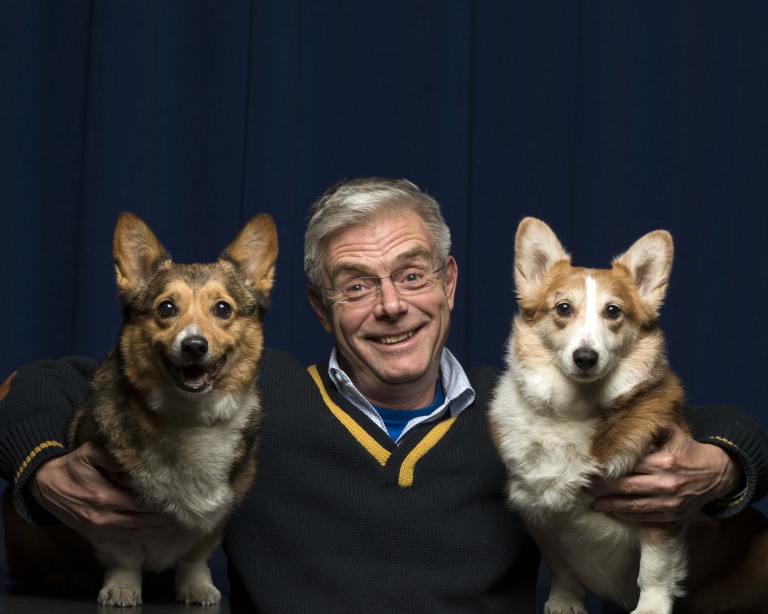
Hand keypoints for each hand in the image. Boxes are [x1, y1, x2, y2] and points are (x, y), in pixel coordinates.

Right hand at [29, 441, 174, 540]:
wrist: (44, 484)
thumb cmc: (70, 465)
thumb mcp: (90, 452)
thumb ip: (113, 457)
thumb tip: (137, 460)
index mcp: (103, 496)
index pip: (139, 504)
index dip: (159, 505)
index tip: (176, 500)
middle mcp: (101, 516)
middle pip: (140, 521)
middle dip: (162, 519)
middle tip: (182, 513)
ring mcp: (96, 528)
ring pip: (133, 533)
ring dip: (154, 530)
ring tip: (173, 524)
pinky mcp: (92, 534)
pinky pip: (121, 538)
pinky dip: (139, 536)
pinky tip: (153, 531)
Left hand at [589, 423, 744, 521]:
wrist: (716, 474)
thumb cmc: (688, 451)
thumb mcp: (673, 433)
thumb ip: (652, 427)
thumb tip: (626, 418)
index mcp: (663, 462)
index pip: (629, 467)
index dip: (608, 469)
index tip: (592, 469)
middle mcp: (666, 484)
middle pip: (626, 487)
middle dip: (603, 488)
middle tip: (586, 487)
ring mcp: (669, 502)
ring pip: (633, 506)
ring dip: (610, 506)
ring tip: (593, 504)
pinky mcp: (672, 514)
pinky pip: (644, 516)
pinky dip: (626, 515)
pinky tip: (613, 511)